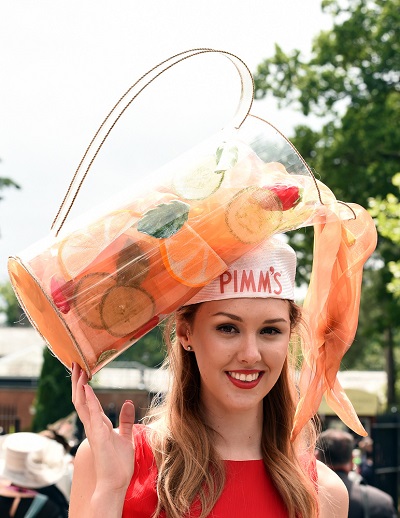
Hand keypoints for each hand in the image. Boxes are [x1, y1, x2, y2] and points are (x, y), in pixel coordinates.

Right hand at [71, 363, 135, 492]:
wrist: (115, 483)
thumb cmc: (119, 463)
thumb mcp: (125, 436)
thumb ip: (126, 420)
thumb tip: (129, 403)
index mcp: (98, 424)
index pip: (88, 401)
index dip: (84, 386)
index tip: (83, 369)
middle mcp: (92, 425)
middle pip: (81, 399)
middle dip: (78, 381)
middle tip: (76, 362)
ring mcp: (93, 430)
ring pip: (82, 404)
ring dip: (80, 386)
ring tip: (79, 369)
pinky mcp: (97, 436)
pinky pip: (91, 415)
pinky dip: (88, 400)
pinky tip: (86, 388)